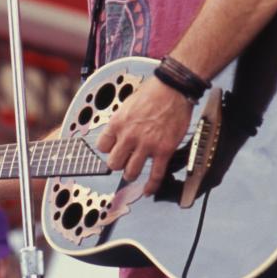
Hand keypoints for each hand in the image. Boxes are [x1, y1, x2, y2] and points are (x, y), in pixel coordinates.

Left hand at [96, 77, 192, 195]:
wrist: (174, 88)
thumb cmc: (153, 92)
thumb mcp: (128, 104)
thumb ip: (122, 121)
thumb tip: (119, 133)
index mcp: (118, 123)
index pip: (102, 146)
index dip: (108, 149)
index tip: (112, 150)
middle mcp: (129, 135)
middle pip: (114, 163)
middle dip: (118, 164)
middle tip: (123, 162)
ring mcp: (146, 145)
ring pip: (131, 172)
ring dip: (132, 174)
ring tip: (134, 172)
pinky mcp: (163, 150)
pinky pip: (155, 175)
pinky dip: (151, 185)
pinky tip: (148, 189)